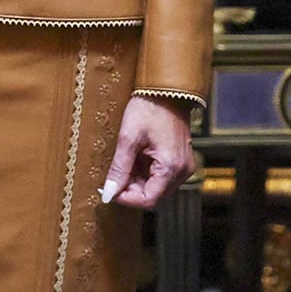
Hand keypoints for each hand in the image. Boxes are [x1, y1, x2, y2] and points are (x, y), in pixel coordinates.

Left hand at [100, 95, 194, 209]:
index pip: (149, 200)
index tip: (108, 190)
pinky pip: (160, 176)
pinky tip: (135, 158)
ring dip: (136, 181)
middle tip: (113, 175)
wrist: (166, 91)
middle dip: (130, 189)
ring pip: (156, 187)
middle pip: (153, 196)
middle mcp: (182, 172)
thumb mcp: (128, 138)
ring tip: (125, 161)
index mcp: (171, 168)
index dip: (126, 199)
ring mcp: (182, 167)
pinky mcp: (179, 161)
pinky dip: (144, 173)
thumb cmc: (149, 109)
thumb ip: (119, 168)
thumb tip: (109, 192)